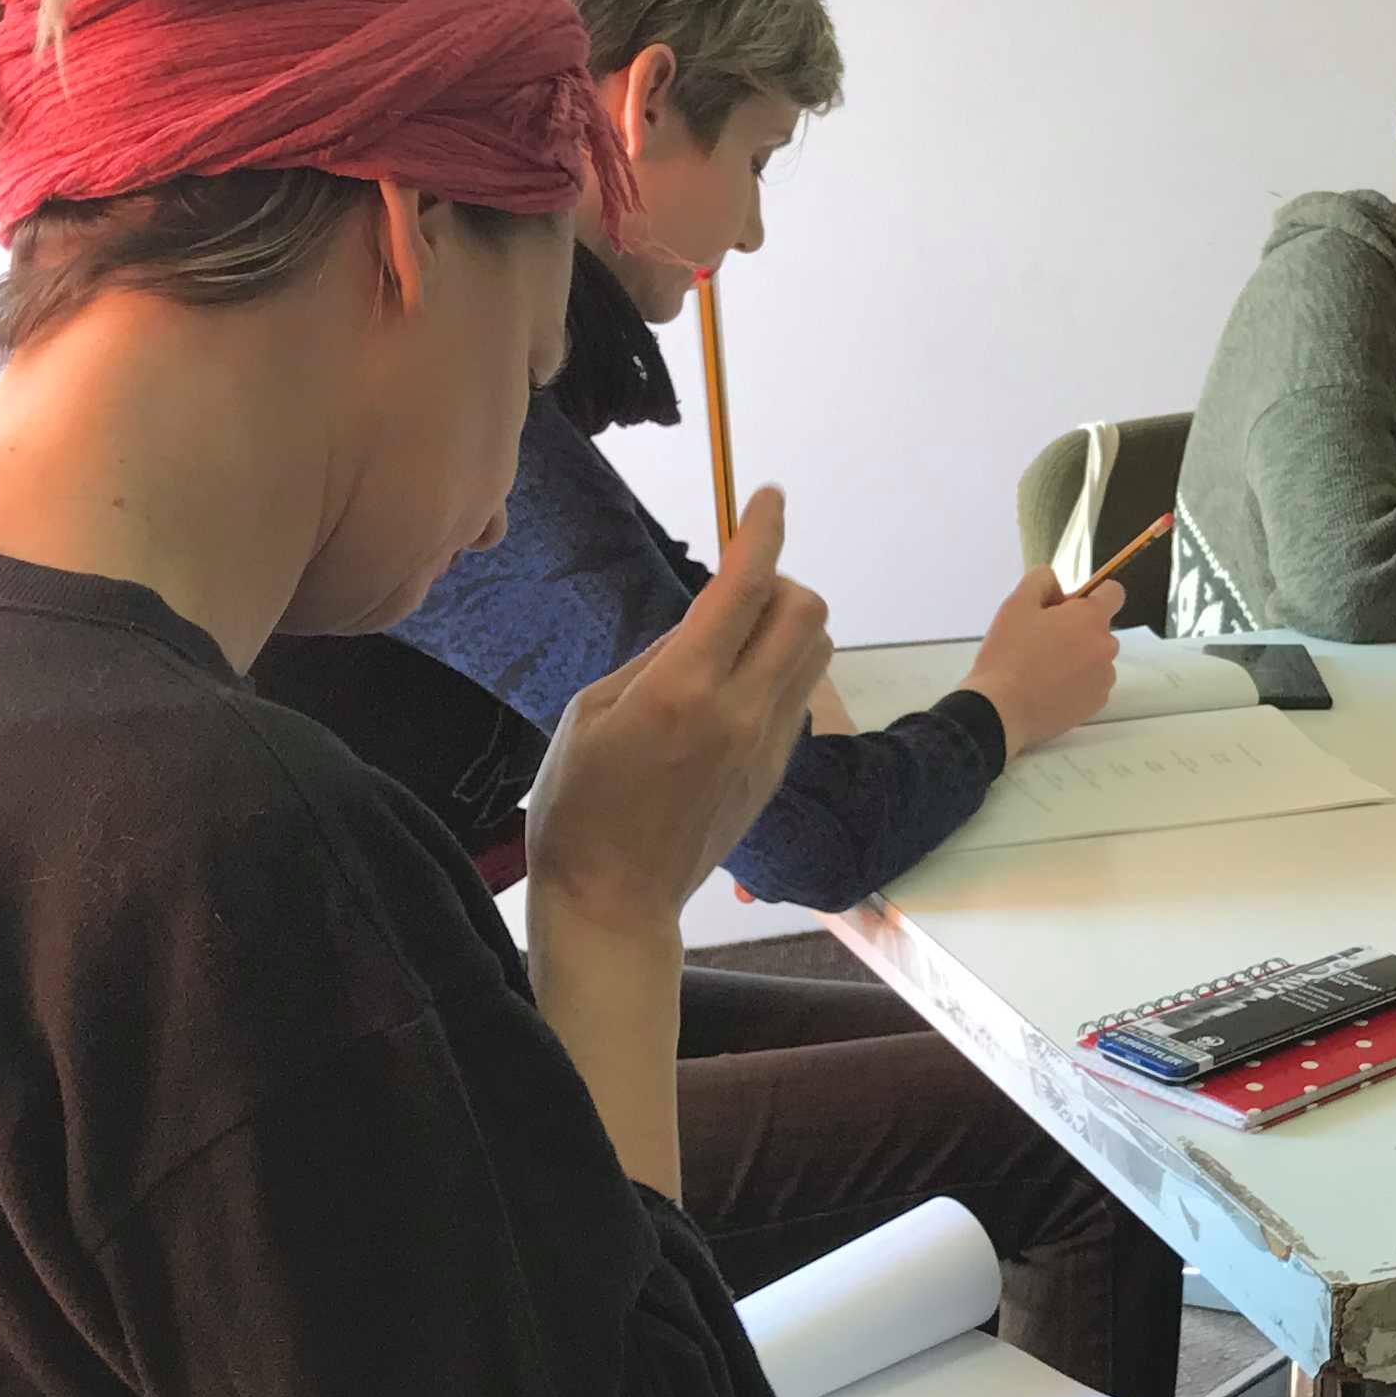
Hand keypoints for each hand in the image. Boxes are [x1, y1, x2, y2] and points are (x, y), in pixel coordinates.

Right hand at [524, 487, 833, 933]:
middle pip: (805, 609)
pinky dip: (781, 670)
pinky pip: (800, 695)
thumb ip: (658, 657)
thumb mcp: (592, 711)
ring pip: (816, 650)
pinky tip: (734, 690)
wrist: (614, 899)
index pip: (745, 585)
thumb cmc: (579, 804)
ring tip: (737, 638)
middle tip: (736, 587)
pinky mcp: (776, 771)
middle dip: (779, 578)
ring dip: (788, 624)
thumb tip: (701, 623)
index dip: (763, 530)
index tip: (769, 496)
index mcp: (683, 688)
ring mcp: (766, 744)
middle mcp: (739, 711)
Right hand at [963, 563, 1120, 756]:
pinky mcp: (1096, 705)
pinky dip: (1075, 683)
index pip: (1113, 593)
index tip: (1067, 607)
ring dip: (1076, 658)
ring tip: (1041, 669)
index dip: (1091, 594)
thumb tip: (1057, 586)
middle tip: (1040, 639)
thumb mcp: (1017, 604)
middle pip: (1098, 629)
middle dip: (1076, 629)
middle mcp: (1106, 648)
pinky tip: (1047, 688)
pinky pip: (1090, 684)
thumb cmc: (1009, 654)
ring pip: (1094, 658)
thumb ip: (1041, 580)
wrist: (1001, 711)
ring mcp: (1104, 679)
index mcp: (1091, 619)